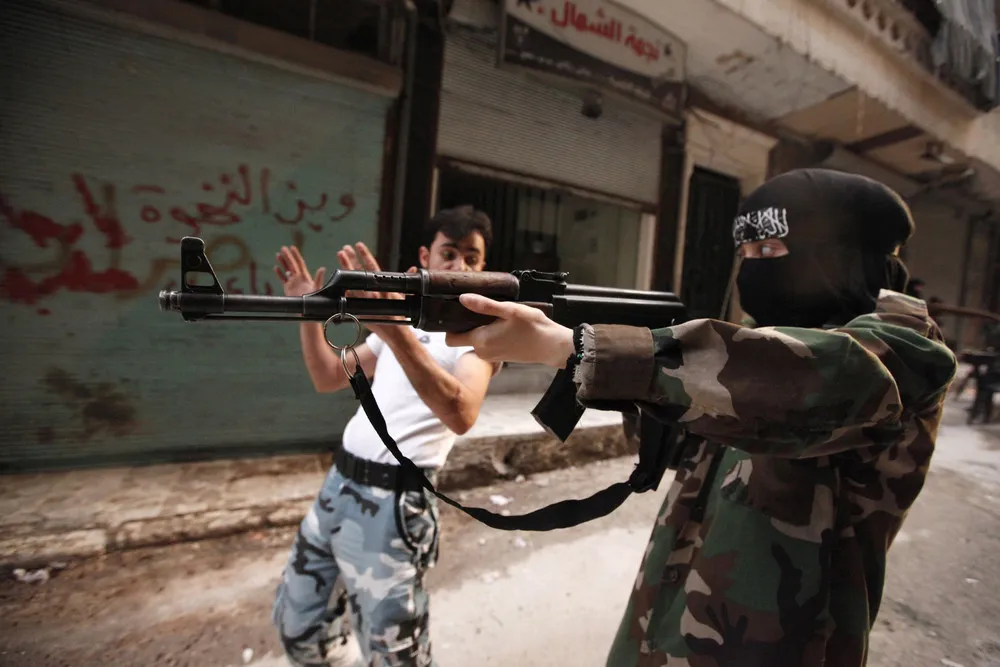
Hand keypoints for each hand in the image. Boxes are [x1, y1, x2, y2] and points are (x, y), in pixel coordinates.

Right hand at [274, 245, 324, 297]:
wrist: (308, 309)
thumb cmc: (315, 299)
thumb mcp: (317, 288)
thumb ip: (318, 278)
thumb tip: (322, 269)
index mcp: (305, 276)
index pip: (299, 263)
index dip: (296, 255)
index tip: (292, 247)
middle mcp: (298, 278)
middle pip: (292, 264)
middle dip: (288, 256)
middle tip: (283, 248)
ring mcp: (292, 282)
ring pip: (286, 270)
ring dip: (282, 262)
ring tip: (278, 254)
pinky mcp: (287, 288)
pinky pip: (282, 279)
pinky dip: (279, 273)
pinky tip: (276, 268)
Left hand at [336, 242, 416, 335]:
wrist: (396, 334)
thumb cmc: (400, 315)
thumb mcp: (404, 296)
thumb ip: (405, 280)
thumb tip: (413, 268)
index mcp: (385, 286)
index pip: (373, 267)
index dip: (365, 255)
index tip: (358, 245)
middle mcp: (374, 292)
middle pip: (359, 272)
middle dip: (351, 259)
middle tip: (344, 248)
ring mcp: (366, 301)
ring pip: (352, 282)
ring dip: (345, 269)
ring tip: (340, 256)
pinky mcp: (360, 311)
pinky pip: (349, 298)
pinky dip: (343, 288)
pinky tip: (336, 279)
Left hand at [445, 294, 574, 367]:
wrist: (552, 346)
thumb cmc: (533, 328)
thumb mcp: (509, 310)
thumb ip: (485, 305)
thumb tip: (463, 298)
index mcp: (480, 340)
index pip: (450, 339)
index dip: (449, 326)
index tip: (455, 312)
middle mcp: (482, 352)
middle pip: (462, 338)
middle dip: (466, 325)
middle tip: (479, 309)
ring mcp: (491, 357)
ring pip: (475, 341)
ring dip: (480, 329)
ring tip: (494, 315)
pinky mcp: (500, 357)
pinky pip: (486, 345)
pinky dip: (489, 335)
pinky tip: (502, 326)